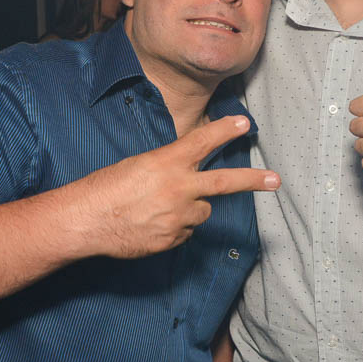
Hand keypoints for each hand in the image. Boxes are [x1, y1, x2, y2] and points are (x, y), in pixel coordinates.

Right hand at [84, 115, 279, 258]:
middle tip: (276, 180)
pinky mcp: (174, 239)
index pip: (203, 140)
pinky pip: (185, 231)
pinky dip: (174, 228)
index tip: (244, 123)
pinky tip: (150, 224)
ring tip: (156, 209)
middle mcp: (179, 187)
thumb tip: (186, 178)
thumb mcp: (139, 166)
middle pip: (225, 183)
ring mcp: (179, 216)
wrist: (87, 220)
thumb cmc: (106, 188)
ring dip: (189, 209)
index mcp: (168, 162)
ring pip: (201, 211)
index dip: (226, 130)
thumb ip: (169, 168)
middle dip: (253, 180)